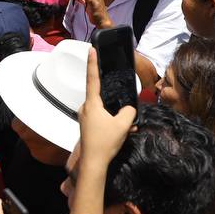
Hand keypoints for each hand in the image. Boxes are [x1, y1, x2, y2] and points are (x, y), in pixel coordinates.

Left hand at [77, 48, 137, 166]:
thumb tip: (128, 108)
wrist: (93, 164)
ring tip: (127, 126)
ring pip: (103, 109)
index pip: (93, 79)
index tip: (91, 49)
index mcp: (92, 104)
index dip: (93, 63)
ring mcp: (85, 117)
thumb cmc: (105, 142)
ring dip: (115, 115)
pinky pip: (102, 118)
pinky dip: (112, 122)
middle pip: (101, 96)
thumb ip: (129, 111)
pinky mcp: (88, 126)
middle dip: (113, 98)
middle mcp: (86, 108)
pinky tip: (123, 132)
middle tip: (121, 106)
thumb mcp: (123, 124)